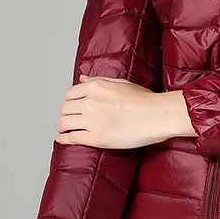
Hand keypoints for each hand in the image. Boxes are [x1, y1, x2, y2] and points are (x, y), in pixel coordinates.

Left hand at [55, 75, 176, 149]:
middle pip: (65, 108)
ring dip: (62, 127)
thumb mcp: (121, 83)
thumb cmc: (144, 100)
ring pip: (64, 123)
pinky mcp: (96, 137)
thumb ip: (99, 80)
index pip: (70, 94)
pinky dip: (64, 139)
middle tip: (68, 119)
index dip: (70, 101)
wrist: (157, 115)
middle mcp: (91, 102)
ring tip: (64, 130)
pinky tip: (64, 140)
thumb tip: (82, 78)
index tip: (72, 107)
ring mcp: (92, 120)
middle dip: (65, 114)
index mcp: (96, 87)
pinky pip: (71, 138)